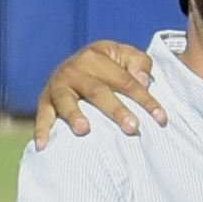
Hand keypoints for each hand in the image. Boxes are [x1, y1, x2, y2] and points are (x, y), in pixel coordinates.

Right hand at [34, 41, 165, 147]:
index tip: (161, 118)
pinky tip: (43, 145)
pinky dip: (41, 130)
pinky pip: (42, 115)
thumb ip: (139, 63)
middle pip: (98, 91)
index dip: (145, 99)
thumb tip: (143, 80)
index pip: (126, 80)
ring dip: (74, 115)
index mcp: (97, 56)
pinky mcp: (44, 100)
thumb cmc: (109, 65)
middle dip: (115, 110)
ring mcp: (58, 85)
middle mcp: (75, 69)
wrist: (76, 62)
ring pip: (67, 101)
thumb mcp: (125, 55)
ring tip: (85, 130)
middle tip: (132, 127)